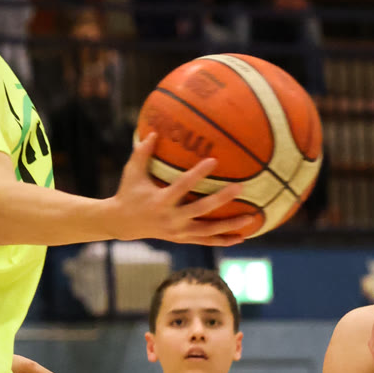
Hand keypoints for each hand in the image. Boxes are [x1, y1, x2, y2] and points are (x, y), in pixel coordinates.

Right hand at [109, 134, 260, 248]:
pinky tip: (242, 237)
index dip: (198, 174)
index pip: (183, 186)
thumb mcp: (131, 172)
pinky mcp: (182, 239)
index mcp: (160, 201)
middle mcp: (171, 218)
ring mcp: (178, 231)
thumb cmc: (129, 192)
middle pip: (201, 210)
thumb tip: (155, 131)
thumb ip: (142, 152)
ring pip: (208, 231)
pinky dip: (224, 240)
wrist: (122, 223)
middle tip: (241, 187)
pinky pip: (206, 241)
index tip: (214, 161)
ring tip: (251, 218)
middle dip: (221, 199)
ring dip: (230, 226)